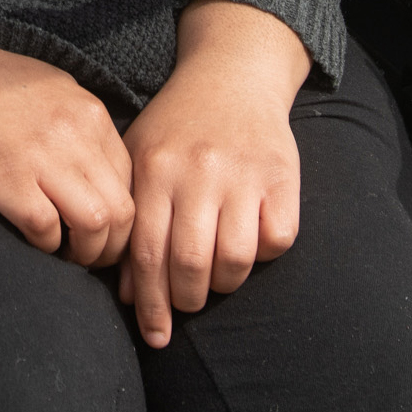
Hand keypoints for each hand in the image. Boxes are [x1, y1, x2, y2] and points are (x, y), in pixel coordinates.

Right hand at [0, 0, 134, 265]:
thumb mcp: (50, 89)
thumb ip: (80, 126)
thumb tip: (98, 172)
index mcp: (88, 111)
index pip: (131, 181)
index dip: (122, 218)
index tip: (102, 232)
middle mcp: (74, 132)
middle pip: (122, 210)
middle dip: (110, 246)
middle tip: (87, 257)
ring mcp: (40, 155)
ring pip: (94, 224)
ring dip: (83, 253)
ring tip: (64, 256)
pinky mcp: (4, 177)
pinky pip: (46, 229)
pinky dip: (45, 245)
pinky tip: (32, 241)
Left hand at [117, 0, 308, 347]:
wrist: (231, 76)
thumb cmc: (177, 128)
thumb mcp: (140, 158)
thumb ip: (131, 221)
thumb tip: (129, 295)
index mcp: (154, 168)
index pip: (146, 252)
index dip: (150, 303)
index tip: (154, 335)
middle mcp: (198, 171)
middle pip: (191, 263)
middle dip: (186, 300)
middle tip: (186, 304)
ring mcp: (243, 173)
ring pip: (236, 259)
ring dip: (224, 283)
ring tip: (214, 278)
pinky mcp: (282, 176)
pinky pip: (277, 240)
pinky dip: (264, 255)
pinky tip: (250, 244)